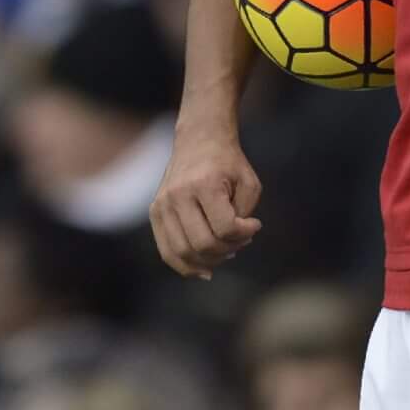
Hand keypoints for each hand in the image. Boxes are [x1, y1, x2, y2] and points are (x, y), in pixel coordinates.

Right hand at [149, 118, 262, 279]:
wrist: (199, 140)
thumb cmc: (229, 163)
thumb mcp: (249, 183)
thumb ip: (244, 215)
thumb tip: (233, 245)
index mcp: (204, 183)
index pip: (225, 227)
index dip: (245, 234)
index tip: (255, 224)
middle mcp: (177, 194)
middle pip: (203, 244)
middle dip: (228, 249)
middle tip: (241, 241)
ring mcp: (162, 204)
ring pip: (183, 253)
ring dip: (209, 261)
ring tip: (225, 253)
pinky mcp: (155, 212)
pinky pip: (167, 251)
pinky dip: (185, 266)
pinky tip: (204, 269)